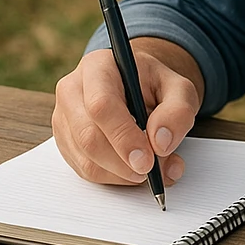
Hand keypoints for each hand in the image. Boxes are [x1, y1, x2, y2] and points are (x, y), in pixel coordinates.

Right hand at [52, 43, 203, 185]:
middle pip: (88, 136)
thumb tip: (161, 143)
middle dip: (123, 163)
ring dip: (122, 174)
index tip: (147, 160)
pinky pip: (85, 171)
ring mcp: (64, 118)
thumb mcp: (180, 89)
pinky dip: (114, 178)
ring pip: (86, 160)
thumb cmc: (156, 85)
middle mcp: (72, 90)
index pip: (101, 105)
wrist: (139, 87)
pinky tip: (134, 170)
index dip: (123, 137)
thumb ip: (178, 111)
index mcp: (98, 67)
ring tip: (151, 169)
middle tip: (152, 171)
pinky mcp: (65, 143)